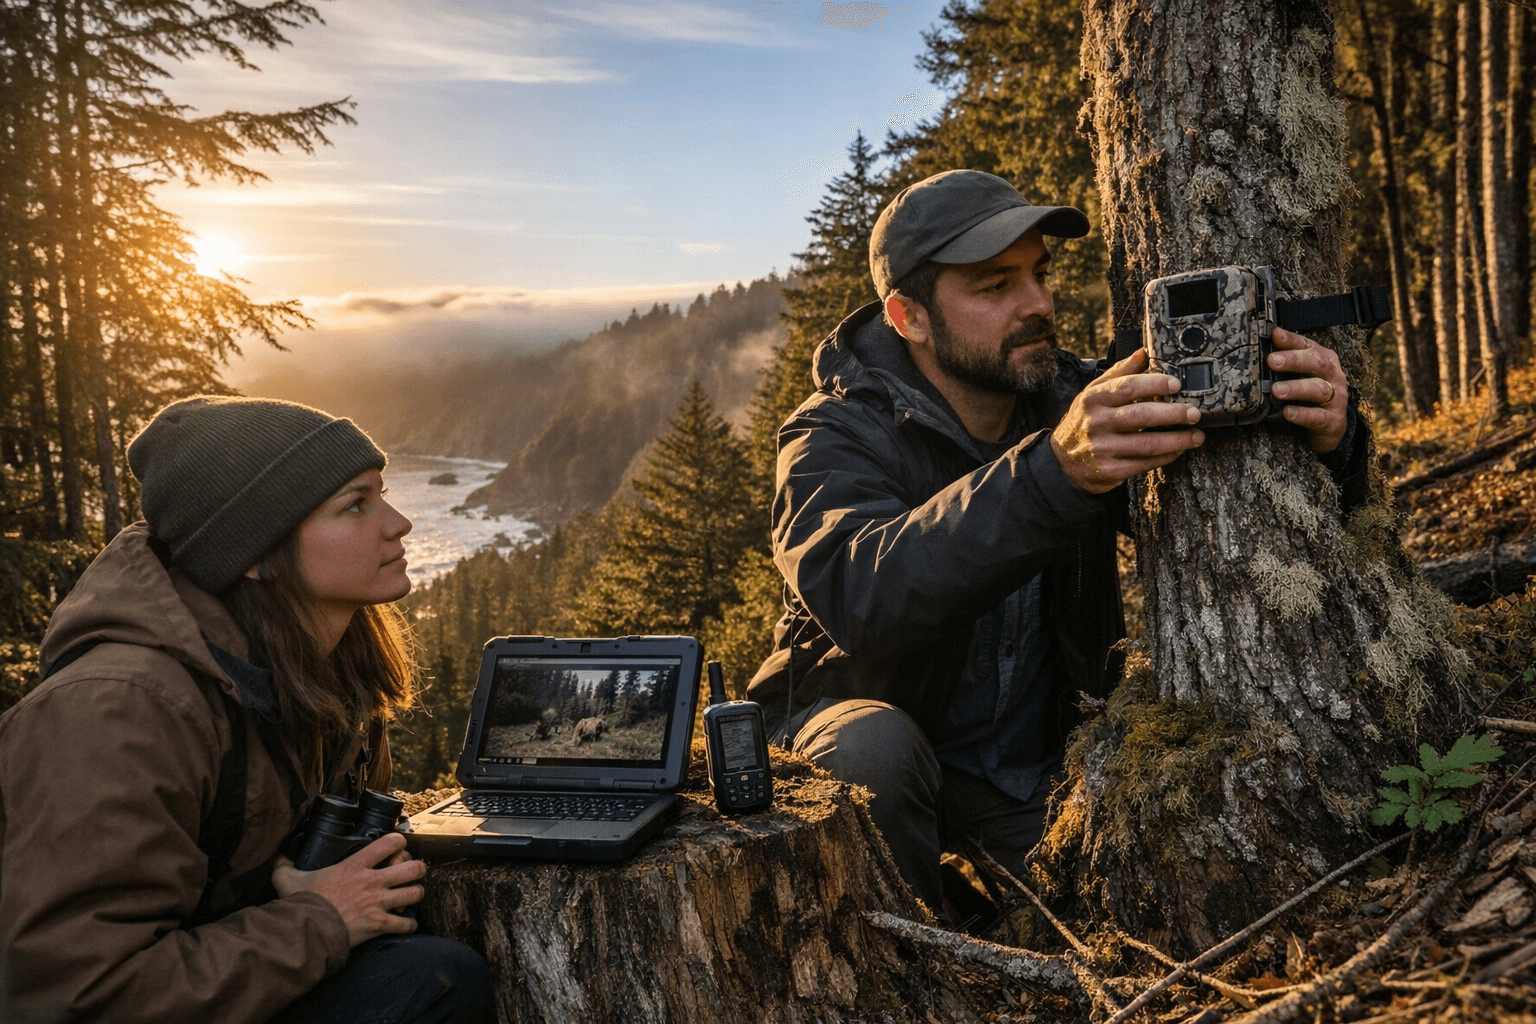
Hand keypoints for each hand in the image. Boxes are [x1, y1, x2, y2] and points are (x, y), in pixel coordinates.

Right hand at [272, 831, 424, 946]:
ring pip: (415, 893)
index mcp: (355, 865)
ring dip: (416, 894)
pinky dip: (409, 924)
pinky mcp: (379, 925)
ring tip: (411, 896)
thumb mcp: (288, 879)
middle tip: (412, 872)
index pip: (389, 842)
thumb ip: (285, 866)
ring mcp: (378, 904)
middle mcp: (372, 882)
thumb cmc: (301, 904)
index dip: (399, 841)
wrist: (306, 932)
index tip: (397, 847)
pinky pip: (406, 924)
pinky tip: (405, 924)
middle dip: (417, 869)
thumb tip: (278, 859)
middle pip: (412, 867)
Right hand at [1050, 348, 1204, 492]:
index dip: (1155, 384)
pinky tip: (1178, 450)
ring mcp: (1102, 448)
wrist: (1061, 460)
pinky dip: (1165, 457)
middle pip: (1141, 416)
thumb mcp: (1093, 393)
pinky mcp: (1109, 470)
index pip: (1128, 387)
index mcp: (1093, 399)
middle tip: (1194, 413)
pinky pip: (1144, 464)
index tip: (1177, 384)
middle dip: (1173, 414)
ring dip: (1177, 440)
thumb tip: (1144, 352)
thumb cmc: (1084, 421)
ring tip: (1197, 435)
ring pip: (1147, 443)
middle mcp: (1096, 423)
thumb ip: (1119, 373)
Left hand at [1267, 328, 1348, 453]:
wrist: (1332, 425)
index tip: (1275, 335)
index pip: (1307, 345)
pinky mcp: (1333, 420)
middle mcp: (1332, 375)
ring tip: (1276, 390)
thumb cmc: (1312, 395)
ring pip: (1318, 389)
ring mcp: (1336, 397)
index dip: (1291, 340)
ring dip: (1296, 388)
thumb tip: (1259, 351)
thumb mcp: (1302, 375)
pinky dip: (1302, 414)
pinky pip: (1318, 416)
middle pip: (1316, 363)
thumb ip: (1285, 364)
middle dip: (1294, 360)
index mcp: (1324, 359)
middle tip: (1272, 361)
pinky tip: (1288, 412)